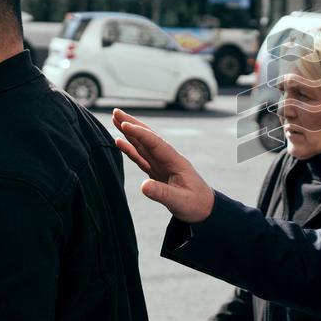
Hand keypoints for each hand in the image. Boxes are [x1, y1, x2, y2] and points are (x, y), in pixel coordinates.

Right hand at [112, 108, 215, 222]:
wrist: (205, 209)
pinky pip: (141, 157)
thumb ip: (162, 194)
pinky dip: (130, 148)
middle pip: (148, 138)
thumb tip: (143, 186)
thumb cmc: (196, 204)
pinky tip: (119, 141)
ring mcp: (161, 164)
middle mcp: (168, 159)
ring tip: (115, 120)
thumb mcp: (180, 201)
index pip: (155, 143)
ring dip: (129, 132)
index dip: (140, 134)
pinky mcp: (156, 171)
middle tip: (116, 112)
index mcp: (175, 161)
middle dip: (133, 124)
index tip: (125, 125)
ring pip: (143, 145)